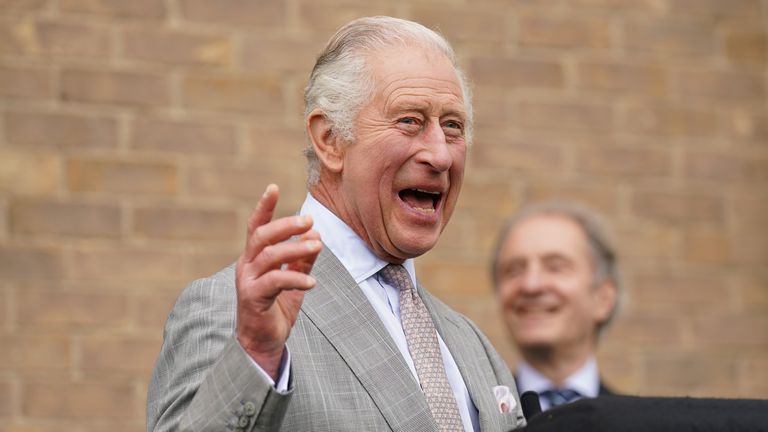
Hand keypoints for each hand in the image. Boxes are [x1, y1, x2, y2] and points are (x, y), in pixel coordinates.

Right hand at [235, 184, 321, 378]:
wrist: (263, 343)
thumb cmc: (276, 309)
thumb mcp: (294, 280)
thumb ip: (302, 260)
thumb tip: (316, 236)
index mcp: (253, 258)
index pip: (256, 227)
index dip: (264, 207)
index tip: (273, 187)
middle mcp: (246, 266)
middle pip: (261, 236)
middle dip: (285, 225)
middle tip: (309, 220)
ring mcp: (247, 282)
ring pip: (269, 257)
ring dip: (295, 249)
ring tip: (318, 245)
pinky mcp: (253, 299)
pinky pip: (275, 282)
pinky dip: (296, 279)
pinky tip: (312, 283)